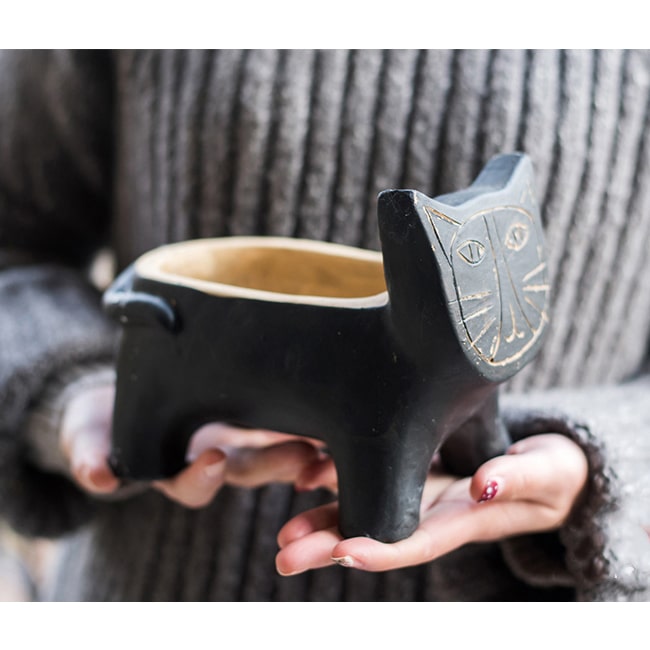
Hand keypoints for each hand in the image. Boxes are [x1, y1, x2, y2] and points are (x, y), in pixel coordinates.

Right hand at [59, 383, 325, 506]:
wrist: (128, 395)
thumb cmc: (106, 421)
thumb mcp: (88, 435)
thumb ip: (89, 453)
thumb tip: (97, 476)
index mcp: (176, 471)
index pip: (191, 484)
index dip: (201, 477)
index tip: (212, 457)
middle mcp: (215, 459)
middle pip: (249, 469)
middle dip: (274, 464)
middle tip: (301, 455)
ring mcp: (238, 436)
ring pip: (276, 445)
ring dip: (302, 443)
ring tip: (328, 432)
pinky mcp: (254, 409)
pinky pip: (283, 416)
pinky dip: (304, 414)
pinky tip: (328, 400)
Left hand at [275, 433, 587, 574]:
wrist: (546, 467)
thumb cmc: (553, 472)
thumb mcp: (548, 473)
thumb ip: (519, 479)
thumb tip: (484, 485)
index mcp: (464, 517)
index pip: (417, 539)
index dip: (379, 548)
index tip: (340, 552)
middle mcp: (434, 511)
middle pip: (378, 532)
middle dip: (330, 544)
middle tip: (285, 554)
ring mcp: (420, 492)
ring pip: (366, 507)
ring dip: (323, 519)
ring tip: (283, 531)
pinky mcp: (414, 469)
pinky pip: (372, 475)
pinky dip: (337, 477)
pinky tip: (305, 475)